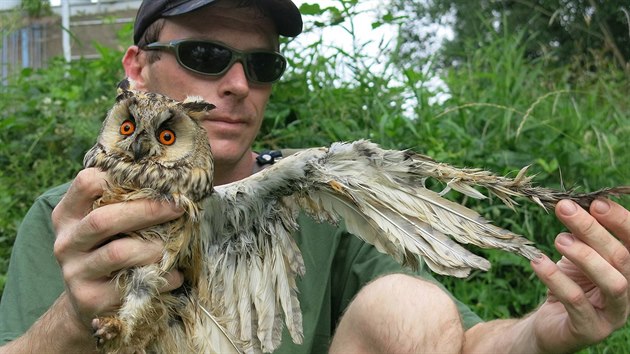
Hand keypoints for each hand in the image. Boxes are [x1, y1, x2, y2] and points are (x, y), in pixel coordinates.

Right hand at [52, 168, 184, 331]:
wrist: (87, 300)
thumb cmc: (107, 248)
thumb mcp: (104, 223)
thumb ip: (121, 202)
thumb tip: (169, 180)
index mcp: (68, 215)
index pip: (86, 183)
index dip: (120, 177)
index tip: (154, 180)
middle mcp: (67, 242)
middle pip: (104, 219)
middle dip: (147, 210)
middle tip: (177, 208)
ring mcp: (75, 272)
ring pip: (118, 253)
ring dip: (154, 247)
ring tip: (173, 246)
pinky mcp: (90, 299)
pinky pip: (131, 284)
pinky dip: (161, 278)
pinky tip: (175, 275)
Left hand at [530, 198, 629, 352]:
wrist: (549, 323)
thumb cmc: (569, 284)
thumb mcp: (576, 255)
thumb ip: (582, 236)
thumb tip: (573, 205)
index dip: (620, 220)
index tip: (595, 202)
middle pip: (622, 258)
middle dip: (594, 230)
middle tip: (565, 209)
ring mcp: (615, 314)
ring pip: (612, 283)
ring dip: (585, 257)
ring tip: (559, 239)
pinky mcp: (591, 330)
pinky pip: (577, 302)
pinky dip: (557, 279)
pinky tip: (538, 262)